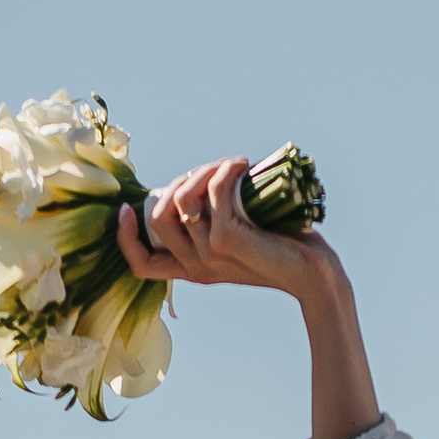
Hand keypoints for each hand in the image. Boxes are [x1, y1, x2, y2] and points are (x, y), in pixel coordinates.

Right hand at [118, 158, 335, 301]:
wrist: (314, 273)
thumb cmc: (282, 250)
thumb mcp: (238, 239)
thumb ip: (216, 221)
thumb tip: (200, 180)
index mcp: (193, 270)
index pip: (141, 265)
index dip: (125, 238)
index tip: (124, 210)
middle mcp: (196, 266)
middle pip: (157, 218)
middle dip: (178, 182)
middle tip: (210, 172)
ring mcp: (210, 254)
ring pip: (184, 198)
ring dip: (205, 170)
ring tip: (230, 166)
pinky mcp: (228, 240)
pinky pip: (213, 192)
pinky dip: (225, 170)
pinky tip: (241, 164)